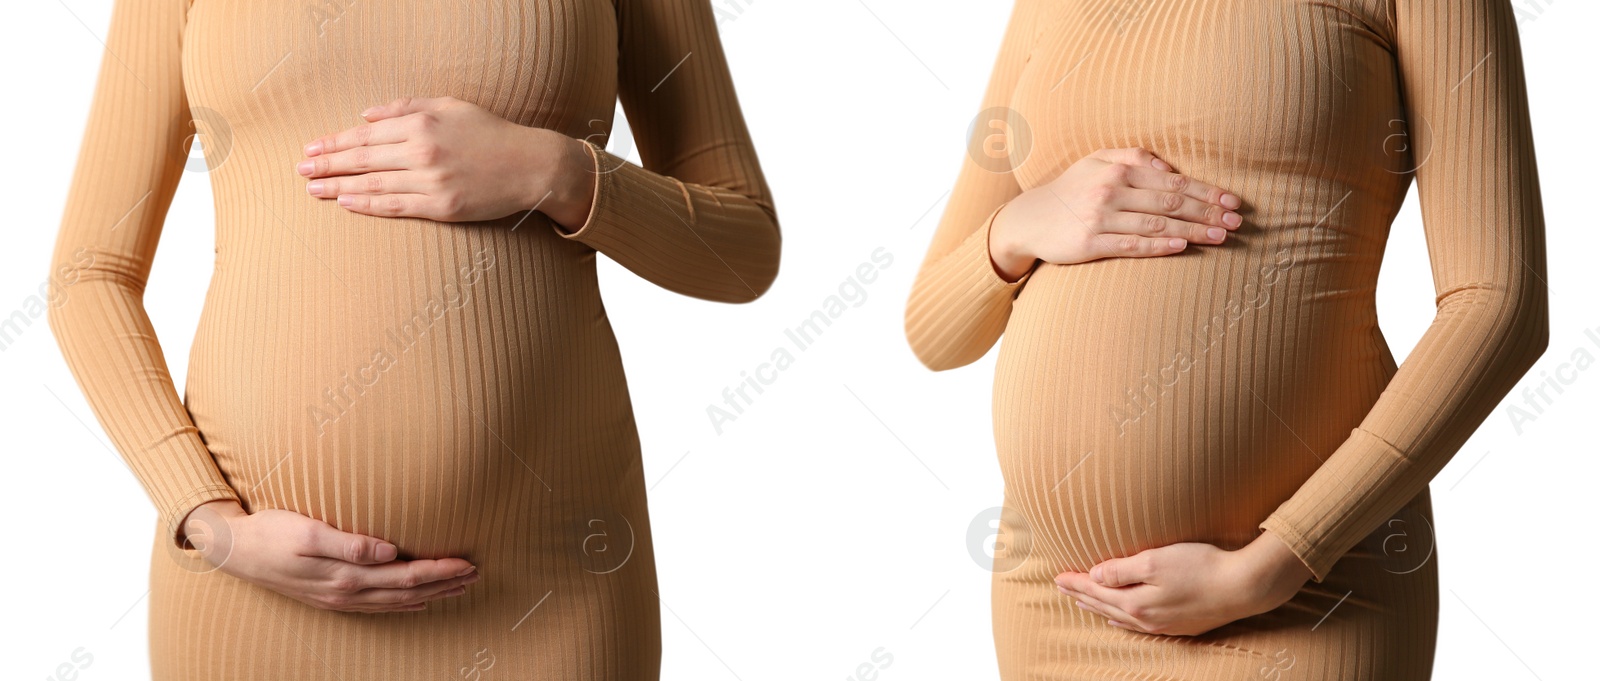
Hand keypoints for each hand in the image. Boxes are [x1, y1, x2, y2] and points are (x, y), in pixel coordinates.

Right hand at [180, 499, 480, 612]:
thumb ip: (350, 543)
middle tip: (475, 574)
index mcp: (345, 576)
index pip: (406, 576)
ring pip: (395, 601)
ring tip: (457, 587)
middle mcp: (345, 592)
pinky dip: (403, 604)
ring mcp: (338, 598)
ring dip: (429, 594)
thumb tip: (389, 551)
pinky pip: (377, 606)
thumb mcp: (307, 532)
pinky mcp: (329, 596)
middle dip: (443, 583)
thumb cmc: (270, 531)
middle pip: (407, 591)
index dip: (439, 571)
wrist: (232, 549)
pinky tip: (416, 601)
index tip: (468, 562)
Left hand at [297, 96, 595, 226]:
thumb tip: (366, 116)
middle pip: (362, 159)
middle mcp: (422, 151)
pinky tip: (346, 203)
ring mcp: (431, 181)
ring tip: (313, 188)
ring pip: (373, 184)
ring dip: (338, 186)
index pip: (365, 135)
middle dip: (327, 164)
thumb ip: (406, 108)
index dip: (334, 142)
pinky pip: (396, 206)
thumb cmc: (490, 133)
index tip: (311, 147)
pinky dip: (368, 205)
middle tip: (300, 169)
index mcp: (421, 123)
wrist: (530, 165)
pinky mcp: (442, 206)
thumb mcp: (450, 106)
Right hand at [988, 147, 1244, 280]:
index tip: (1233, 202)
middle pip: (1170, 202)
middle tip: (1237, 222)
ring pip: (1156, 225)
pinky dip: (1159, 246)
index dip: (1207, 192)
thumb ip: (1133, 157)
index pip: (1173, 181)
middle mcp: (1110, 191)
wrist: (1029, 219)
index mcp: (1117, 169)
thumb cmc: (1071, 189)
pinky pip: (1131, 245)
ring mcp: (1100, 218)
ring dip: (1193, 231)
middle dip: (1208, 212)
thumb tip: (1169, 167)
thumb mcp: (1096, 161)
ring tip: (1221, 237)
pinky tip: (1182, 248)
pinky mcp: (1090, 243)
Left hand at [1054, 530, 1313, 635]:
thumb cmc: (1200, 567)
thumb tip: (1095, 576)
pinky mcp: (1180, 625)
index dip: (1076, 583)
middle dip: (1082, 595)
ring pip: (1120, 617)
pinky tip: (1117, 619)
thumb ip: (1122, 570)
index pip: (1096, 591)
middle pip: (1104, 606)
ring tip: (1082, 602)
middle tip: (1061, 587)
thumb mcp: (1155, 561)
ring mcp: (1163, 624)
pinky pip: (1139, 626)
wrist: (1243, 587)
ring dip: (1099, 608)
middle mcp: (1146, 619)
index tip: (1058, 576)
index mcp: (1136, 602)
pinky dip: (1121, 620)